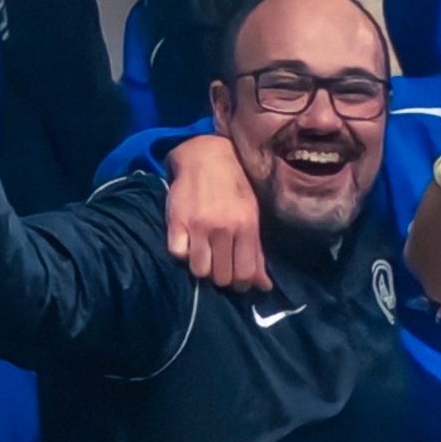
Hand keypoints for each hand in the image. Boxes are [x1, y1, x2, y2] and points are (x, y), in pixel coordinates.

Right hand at [160, 133, 269, 291]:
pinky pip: (177, 254)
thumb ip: (256, 250)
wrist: (205, 156)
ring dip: (202, 269)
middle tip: (220, 268)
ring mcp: (198, 226)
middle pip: (222, 276)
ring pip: (199, 270)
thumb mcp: (252, 214)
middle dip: (222, 278)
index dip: (242, 284)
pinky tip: (188, 245)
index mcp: (247, 226)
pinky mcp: (176, 222)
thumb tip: (264, 285)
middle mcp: (223, 228)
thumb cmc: (234, 186)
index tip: (239, 281)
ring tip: (205, 258)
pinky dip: (182, 255)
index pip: (245, 273)